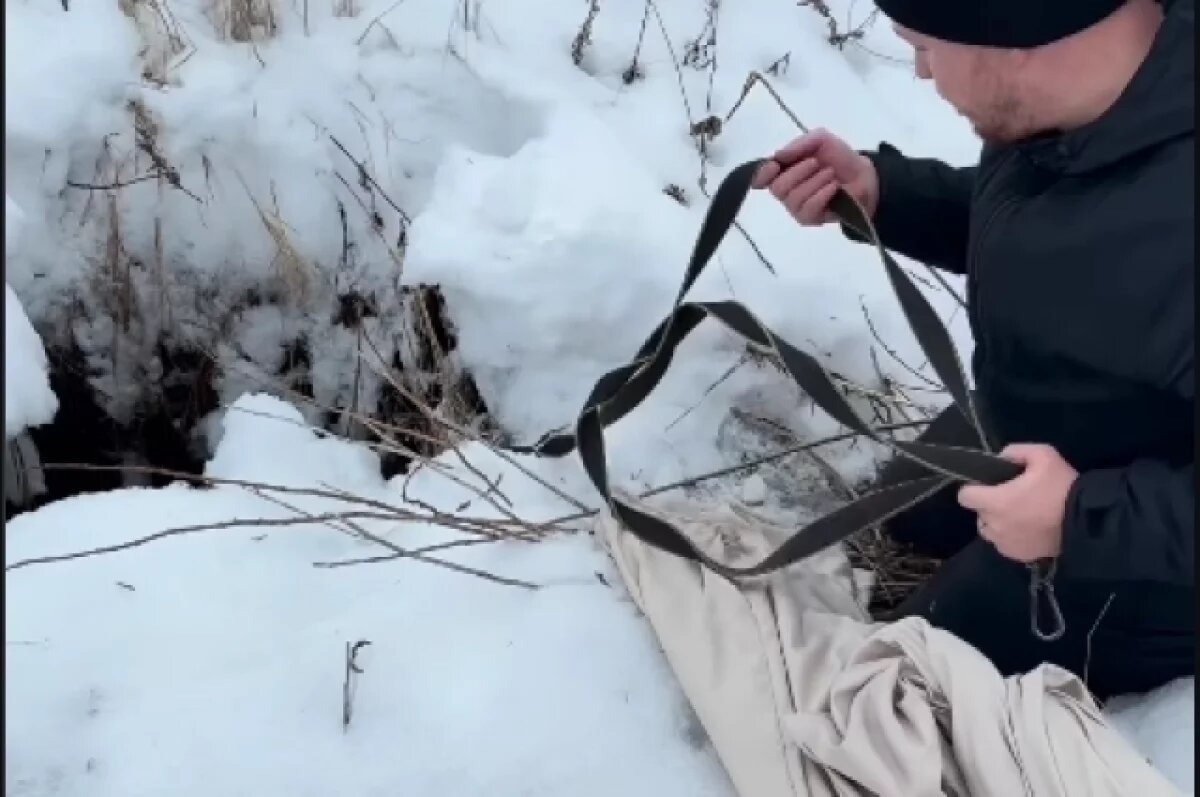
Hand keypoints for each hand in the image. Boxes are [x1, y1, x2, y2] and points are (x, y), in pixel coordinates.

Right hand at [751, 128, 879, 224]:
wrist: (863, 175)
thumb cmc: (839, 157)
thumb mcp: (820, 140)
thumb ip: (799, 144)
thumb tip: (778, 156)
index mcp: (783, 171)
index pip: (761, 178)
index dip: (762, 174)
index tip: (774, 166)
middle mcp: (785, 191)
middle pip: (777, 188)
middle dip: (799, 172)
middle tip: (816, 163)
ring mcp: (796, 207)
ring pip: (794, 198)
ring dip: (815, 182)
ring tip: (830, 174)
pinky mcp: (810, 219)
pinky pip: (809, 208)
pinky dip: (822, 194)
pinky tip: (833, 187)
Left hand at [957, 444, 1078, 562]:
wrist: (1088, 521)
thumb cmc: (1062, 487)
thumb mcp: (1043, 455)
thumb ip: (1016, 451)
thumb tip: (1001, 457)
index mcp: (995, 502)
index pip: (965, 496)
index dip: (974, 488)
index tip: (990, 485)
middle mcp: (994, 526)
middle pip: (979, 513)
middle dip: (990, 504)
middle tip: (1014, 497)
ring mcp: (1005, 544)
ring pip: (990, 530)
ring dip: (998, 522)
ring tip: (1021, 514)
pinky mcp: (1019, 556)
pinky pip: (1005, 544)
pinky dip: (1011, 537)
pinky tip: (1029, 528)